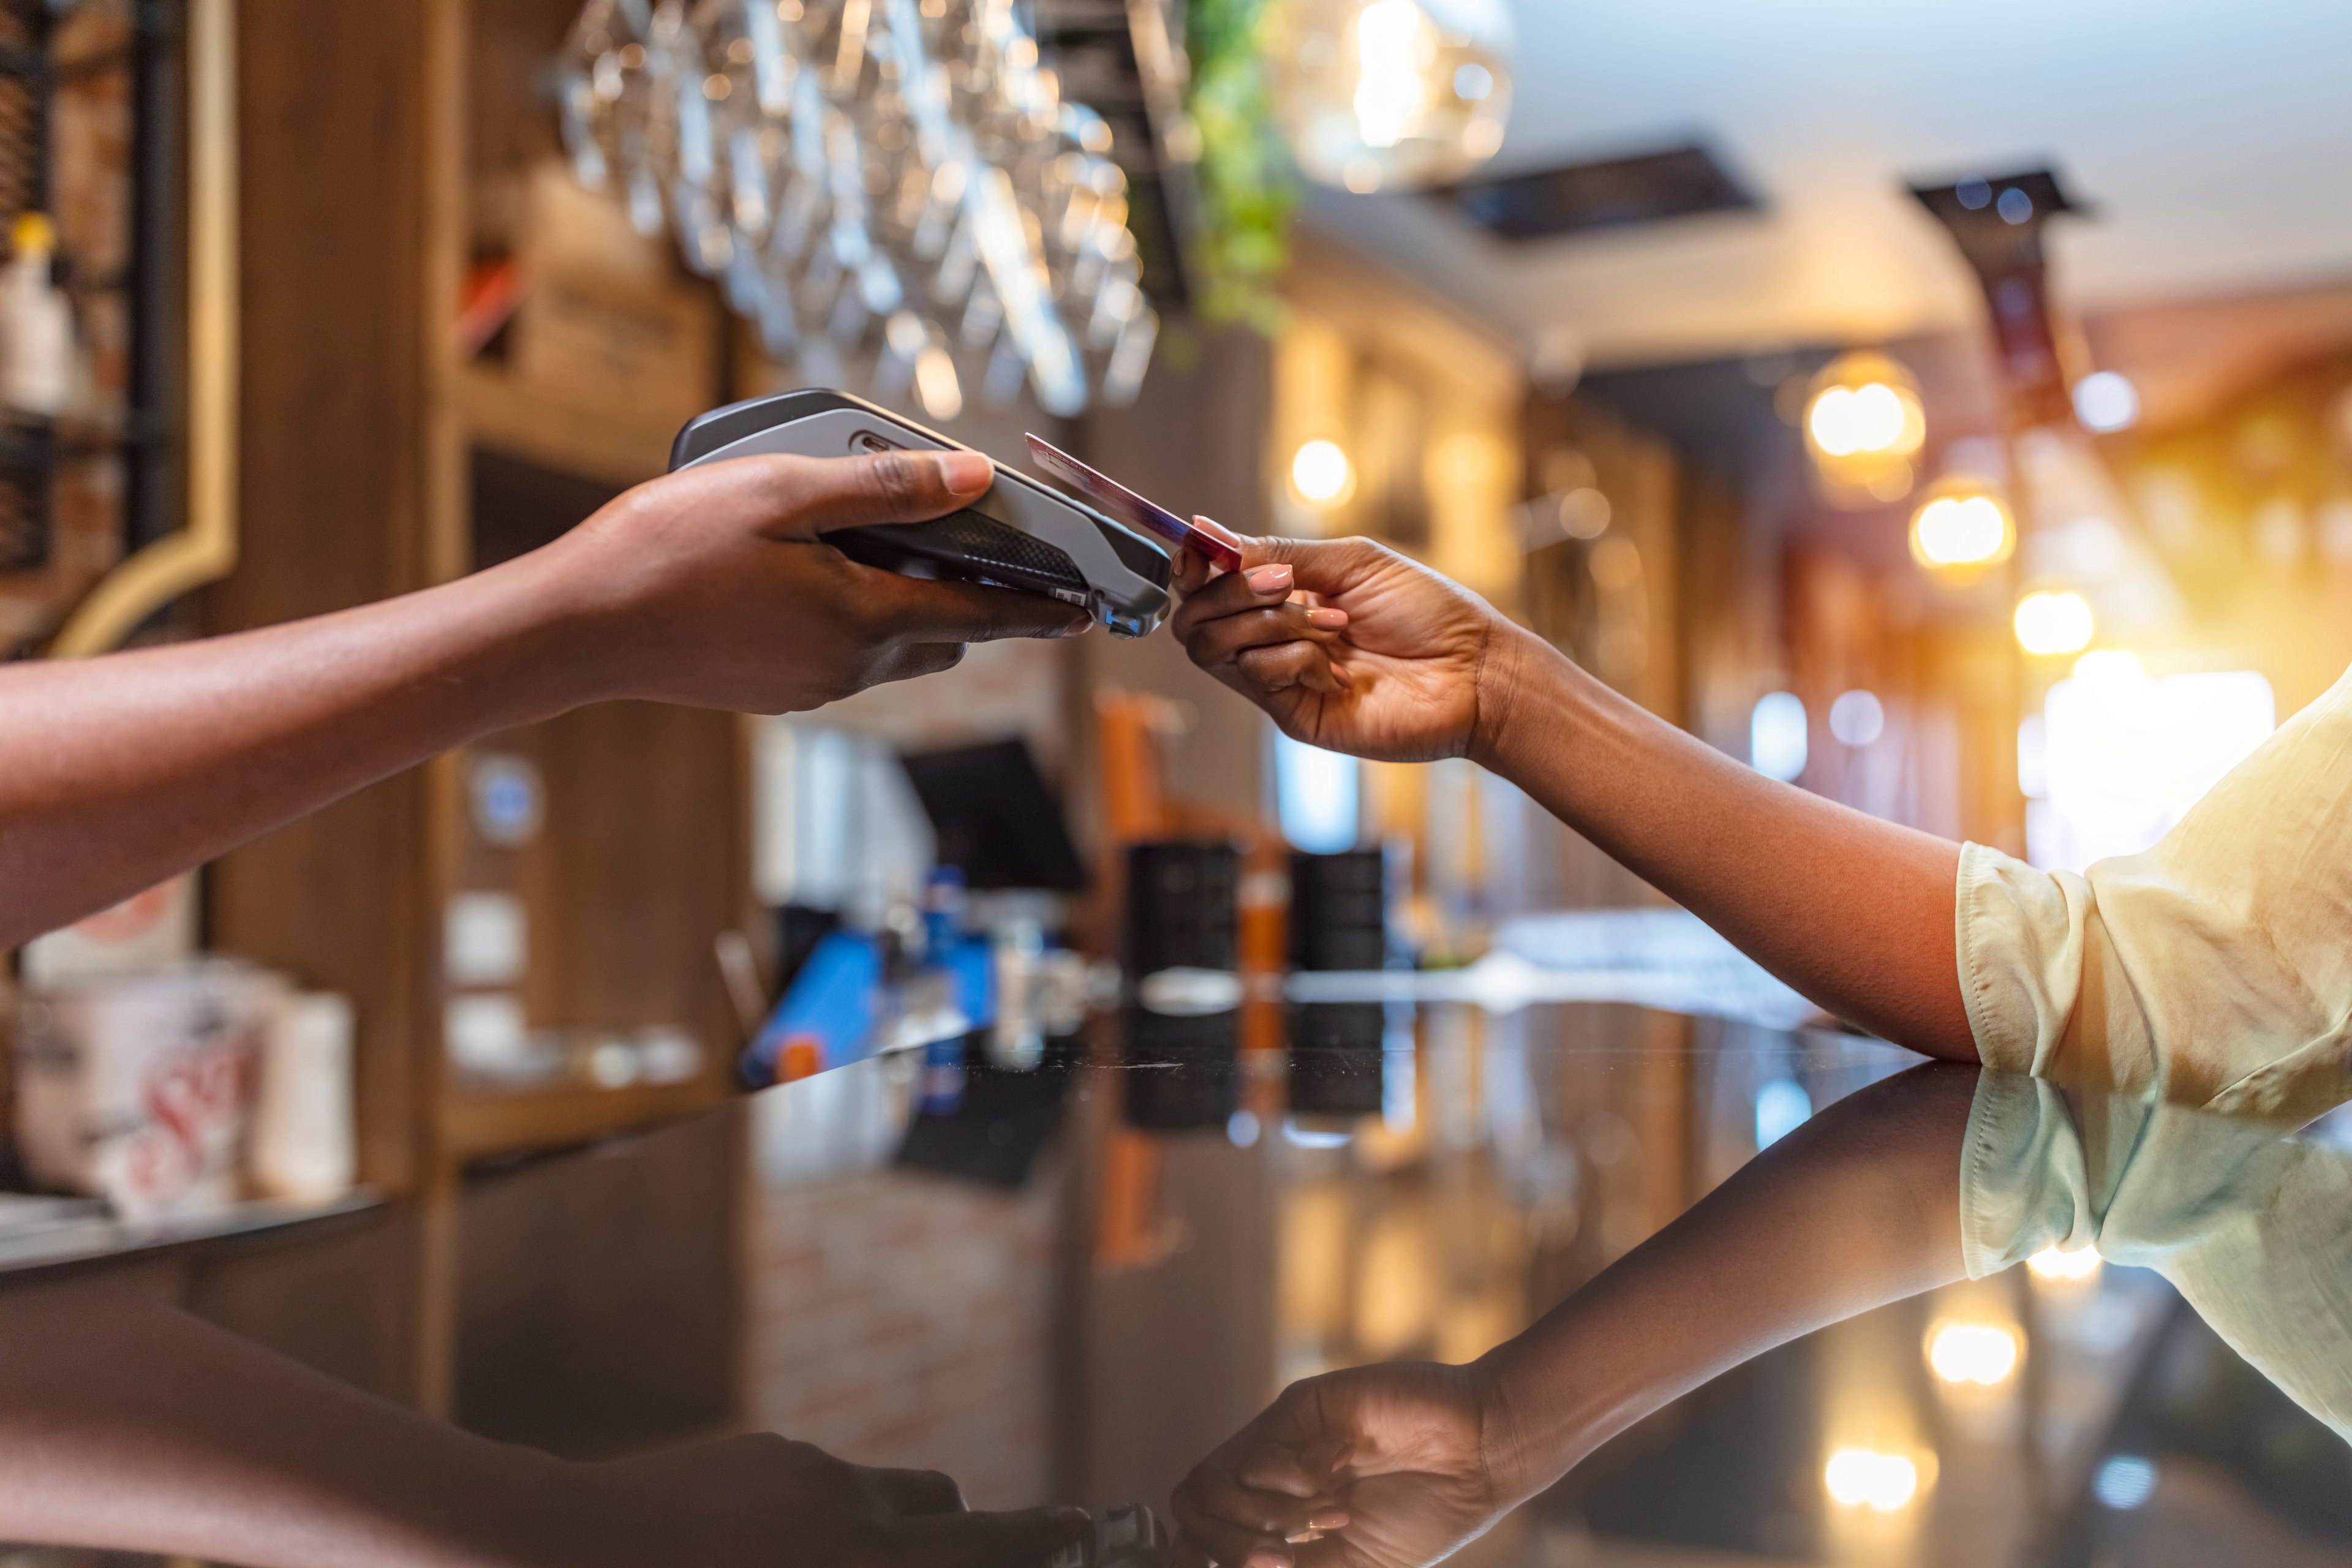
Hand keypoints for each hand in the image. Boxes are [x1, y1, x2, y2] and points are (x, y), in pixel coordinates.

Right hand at [533, 448, 1090, 714]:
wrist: (578, 627)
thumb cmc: (669, 551)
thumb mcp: (784, 493)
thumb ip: (887, 488)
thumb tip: (973, 478)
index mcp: (863, 620)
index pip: (980, 615)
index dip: (1037, 608)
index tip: (1080, 607)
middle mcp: (847, 667)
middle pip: (941, 638)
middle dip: (975, 606)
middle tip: (990, 561)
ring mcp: (807, 687)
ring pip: (891, 650)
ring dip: (909, 610)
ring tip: (895, 553)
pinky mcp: (772, 691)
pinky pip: (841, 657)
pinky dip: (856, 621)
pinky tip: (818, 577)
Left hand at [557, 1432, 1091, 1567]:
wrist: (559, 1554)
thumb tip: (906, 1556)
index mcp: (864, 1567)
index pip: (982, 1549)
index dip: (1039, 1539)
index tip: (1078, 1526)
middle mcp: (849, 1517)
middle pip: (949, 1510)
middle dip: (980, 1532)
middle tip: (998, 1545)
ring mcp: (803, 1476)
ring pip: (875, 1497)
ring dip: (880, 1530)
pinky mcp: (758, 1454)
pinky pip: (810, 1484)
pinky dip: (810, 1517)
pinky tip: (748, 1554)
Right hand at [1168, 534, 1536, 763]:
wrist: (1475, 672)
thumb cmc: (1429, 613)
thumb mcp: (1352, 561)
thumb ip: (1278, 550)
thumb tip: (1205, 530)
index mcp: (1283, 596)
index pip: (1207, 584)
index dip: (1194, 566)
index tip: (1202, 552)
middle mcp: (1272, 638)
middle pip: (1195, 620)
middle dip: (1231, 593)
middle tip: (1286, 585)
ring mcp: (1279, 681)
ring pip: (1216, 648)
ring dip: (1272, 623)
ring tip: (1332, 624)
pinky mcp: (1293, 715)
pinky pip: (1258, 677)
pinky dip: (1298, 659)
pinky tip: (1342, 669)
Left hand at [1169, 1362, 1521, 1567]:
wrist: (1477, 1454)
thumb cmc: (1425, 1514)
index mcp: (1274, 1520)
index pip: (1197, 1541)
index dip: (1198, 1562)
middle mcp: (1264, 1480)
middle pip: (1190, 1514)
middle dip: (1228, 1549)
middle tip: (1283, 1561)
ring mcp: (1274, 1444)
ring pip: (1207, 1488)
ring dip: (1262, 1520)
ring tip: (1323, 1522)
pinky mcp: (1293, 1409)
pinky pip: (1255, 1458)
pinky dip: (1291, 1485)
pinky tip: (1338, 1480)